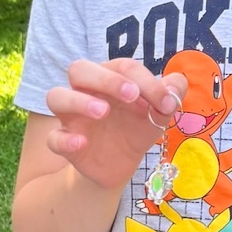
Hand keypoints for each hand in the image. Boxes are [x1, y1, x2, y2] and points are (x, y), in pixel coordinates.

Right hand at [43, 58, 187, 192]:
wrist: (122, 164)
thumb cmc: (136, 128)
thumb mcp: (158, 113)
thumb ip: (170, 94)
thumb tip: (177, 83)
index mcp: (109, 77)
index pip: (122, 67)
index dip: (145, 80)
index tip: (165, 101)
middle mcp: (85, 91)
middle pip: (79, 69)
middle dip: (105, 79)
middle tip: (131, 95)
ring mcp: (71, 116)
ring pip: (56, 96)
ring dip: (78, 100)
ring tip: (103, 112)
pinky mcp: (64, 142)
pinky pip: (53, 137)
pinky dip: (64, 139)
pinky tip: (82, 143)